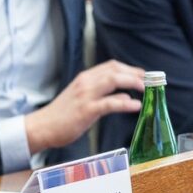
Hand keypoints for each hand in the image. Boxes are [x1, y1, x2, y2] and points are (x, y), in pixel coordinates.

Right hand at [24, 60, 144, 152]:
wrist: (42, 127)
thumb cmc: (62, 116)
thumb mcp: (81, 98)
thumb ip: (101, 94)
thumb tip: (124, 95)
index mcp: (84, 78)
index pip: (111, 66)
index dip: (130, 69)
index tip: (144, 75)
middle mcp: (85, 82)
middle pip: (115, 69)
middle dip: (136, 73)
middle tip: (150, 82)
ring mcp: (86, 95)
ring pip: (114, 80)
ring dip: (133, 83)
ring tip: (146, 90)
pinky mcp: (86, 110)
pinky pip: (110, 103)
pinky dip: (125, 102)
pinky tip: (136, 105)